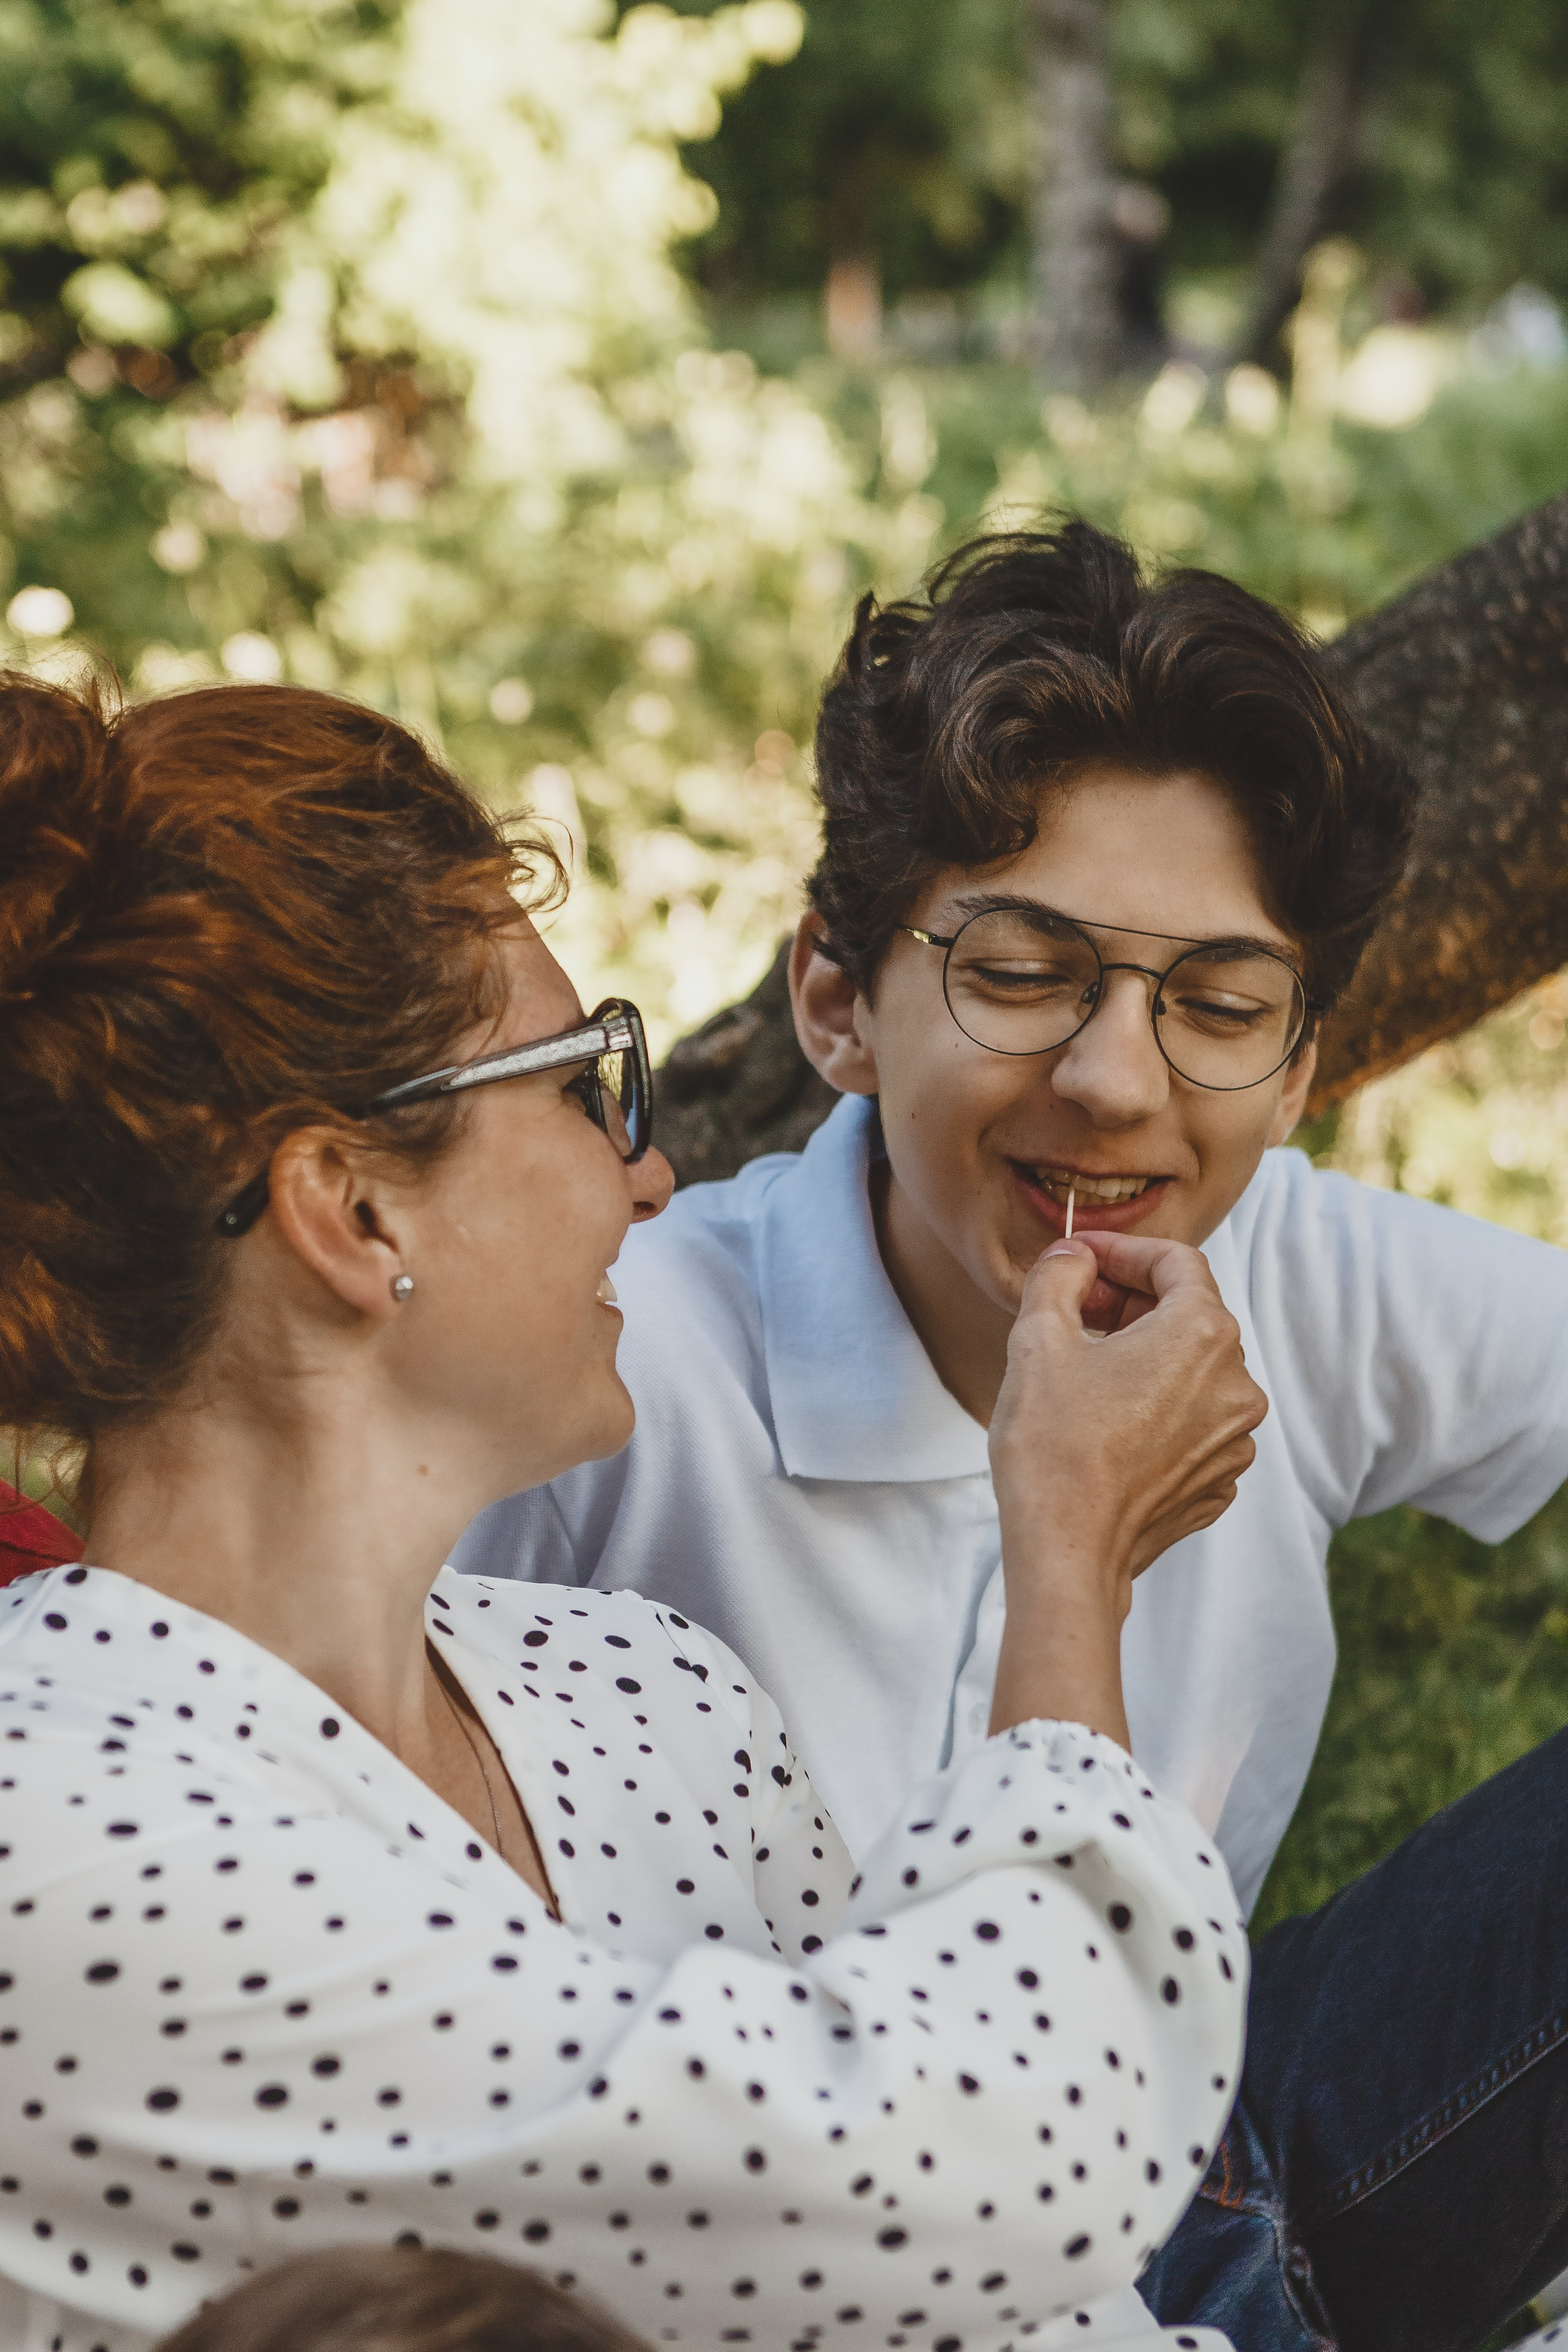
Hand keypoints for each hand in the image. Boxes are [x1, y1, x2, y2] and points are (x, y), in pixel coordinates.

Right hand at [987, 1234, 1265, 1746]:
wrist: (1068, 1554)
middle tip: (1074, 1313)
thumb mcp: (1038, 1339)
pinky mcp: (1218, 1481)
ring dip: (1144, 1359)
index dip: (1124, 1251)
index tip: (1081, 1261)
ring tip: (1086, 1372)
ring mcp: (1234, 1439)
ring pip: (1192, 1373)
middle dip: (1130, 1304)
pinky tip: (1106, 1424)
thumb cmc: (1053, 1446)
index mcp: (1203, 1334)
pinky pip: (1192, 1425)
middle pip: (1189, 1315)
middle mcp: (1237, 1383)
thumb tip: (1074, 1256)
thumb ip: (1059, 1277)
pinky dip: (1156, 1410)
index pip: (1177, 1261)